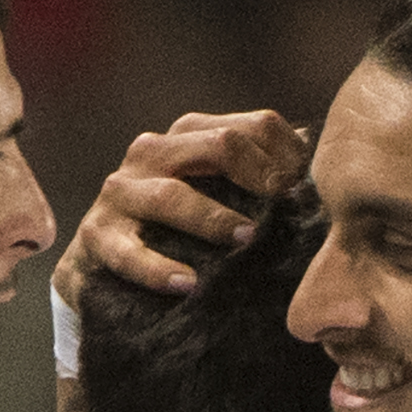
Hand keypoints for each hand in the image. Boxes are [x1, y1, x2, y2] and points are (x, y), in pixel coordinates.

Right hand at [55, 110, 313, 308]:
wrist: (107, 265)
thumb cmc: (178, 229)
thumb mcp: (220, 195)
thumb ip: (259, 176)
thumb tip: (314, 158)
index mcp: (188, 136)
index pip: (251, 127)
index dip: (288, 157)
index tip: (308, 193)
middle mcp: (152, 153)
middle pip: (214, 145)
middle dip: (254, 175)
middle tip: (282, 208)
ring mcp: (121, 192)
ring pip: (169, 196)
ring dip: (211, 219)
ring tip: (243, 241)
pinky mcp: (97, 235)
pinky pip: (128, 252)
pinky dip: (157, 269)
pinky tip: (187, 284)